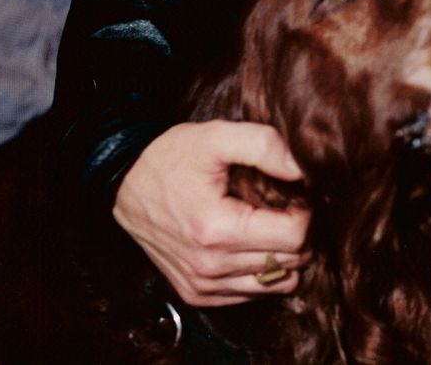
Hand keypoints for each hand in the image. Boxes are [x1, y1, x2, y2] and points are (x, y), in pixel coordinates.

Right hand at [113, 121, 310, 306]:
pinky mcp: (197, 294)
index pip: (295, 236)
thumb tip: (303, 169)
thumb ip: (265, 145)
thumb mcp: (217, 135)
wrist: (125, 186)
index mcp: (216, 229)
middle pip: (290, 261)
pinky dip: (264, 271)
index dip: (305, 211)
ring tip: (272, 224)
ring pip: (277, 282)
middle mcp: (209, 266)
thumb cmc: (172, 158)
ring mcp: (201, 285)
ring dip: (286, 255)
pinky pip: (253, 294)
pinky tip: (254, 242)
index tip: (294, 194)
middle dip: (300, 232)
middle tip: (286, 206)